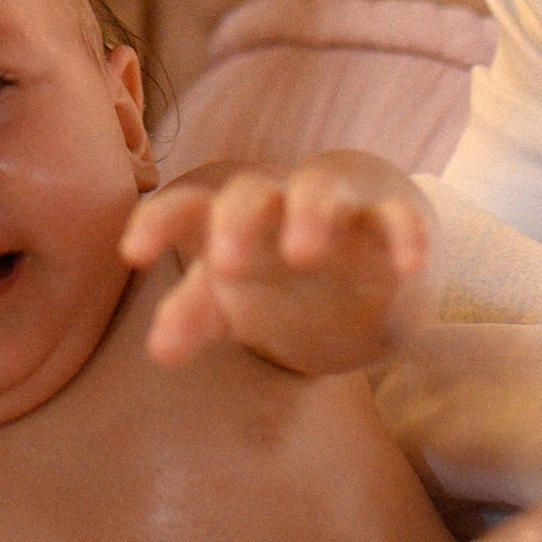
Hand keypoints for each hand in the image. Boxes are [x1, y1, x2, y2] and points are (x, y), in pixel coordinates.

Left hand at [124, 153, 432, 375]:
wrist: (363, 262)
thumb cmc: (278, 277)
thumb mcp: (233, 300)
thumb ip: (196, 315)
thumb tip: (159, 350)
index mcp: (227, 224)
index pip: (183, 211)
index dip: (158, 223)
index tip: (134, 252)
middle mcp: (276, 205)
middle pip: (247, 194)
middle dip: (235, 219)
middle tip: (226, 260)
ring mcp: (335, 209)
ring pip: (319, 191)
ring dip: (309, 214)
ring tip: (302, 251)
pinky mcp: (391, 221)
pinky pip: (398, 217)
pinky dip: (405, 236)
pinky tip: (407, 265)